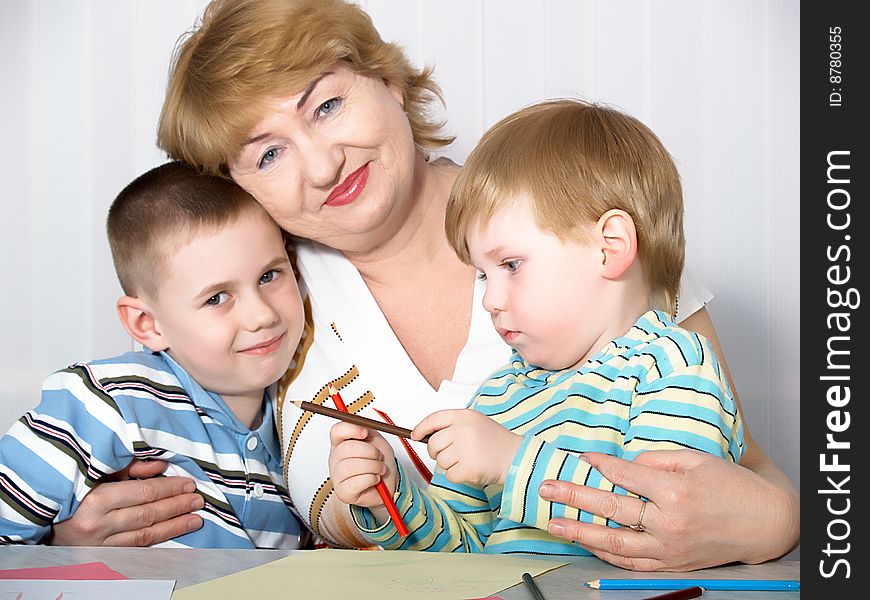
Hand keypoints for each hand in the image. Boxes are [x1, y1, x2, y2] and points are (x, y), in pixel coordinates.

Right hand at [49, 460, 203, 545]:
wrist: (39, 519)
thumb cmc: (70, 490)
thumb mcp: (94, 471)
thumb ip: (128, 468)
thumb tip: (161, 467)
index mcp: (94, 500)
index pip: (142, 494)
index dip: (169, 488)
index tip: (188, 483)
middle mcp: (97, 525)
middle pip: (147, 515)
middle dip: (176, 506)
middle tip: (198, 499)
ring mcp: (99, 544)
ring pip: (144, 535)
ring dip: (174, 526)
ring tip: (195, 518)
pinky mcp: (100, 556)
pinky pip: (134, 548)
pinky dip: (157, 540)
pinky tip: (174, 533)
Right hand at [328, 422, 396, 512]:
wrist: (388, 483)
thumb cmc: (380, 461)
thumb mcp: (376, 439)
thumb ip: (367, 429)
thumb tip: (361, 424)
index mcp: (341, 442)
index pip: (336, 431)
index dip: (351, 429)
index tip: (365, 433)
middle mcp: (336, 458)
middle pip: (346, 449)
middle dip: (370, 452)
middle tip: (379, 456)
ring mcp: (337, 476)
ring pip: (351, 466)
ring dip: (373, 466)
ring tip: (379, 469)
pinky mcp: (342, 492)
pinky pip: (356, 483)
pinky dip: (371, 479)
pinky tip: (374, 479)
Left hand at [412, 409, 521, 485]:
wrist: (517, 457)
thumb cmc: (496, 442)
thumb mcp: (476, 423)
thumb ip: (454, 425)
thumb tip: (426, 435)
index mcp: (464, 416)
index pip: (434, 419)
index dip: (421, 428)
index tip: (415, 435)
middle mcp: (463, 430)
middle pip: (433, 444)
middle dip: (437, 452)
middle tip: (450, 454)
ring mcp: (466, 449)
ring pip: (440, 461)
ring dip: (450, 465)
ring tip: (468, 460)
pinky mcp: (468, 467)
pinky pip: (449, 475)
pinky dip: (457, 476)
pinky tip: (471, 470)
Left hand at [539, 449, 796, 570]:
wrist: (764, 523)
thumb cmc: (731, 486)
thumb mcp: (696, 460)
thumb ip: (656, 461)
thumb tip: (623, 467)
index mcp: (675, 492)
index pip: (624, 476)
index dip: (598, 465)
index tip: (578, 458)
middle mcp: (669, 523)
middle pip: (611, 509)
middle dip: (574, 498)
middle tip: (547, 489)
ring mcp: (669, 548)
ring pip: (615, 543)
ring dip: (581, 533)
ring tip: (555, 523)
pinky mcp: (672, 564)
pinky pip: (632, 562)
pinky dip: (607, 554)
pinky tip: (588, 545)